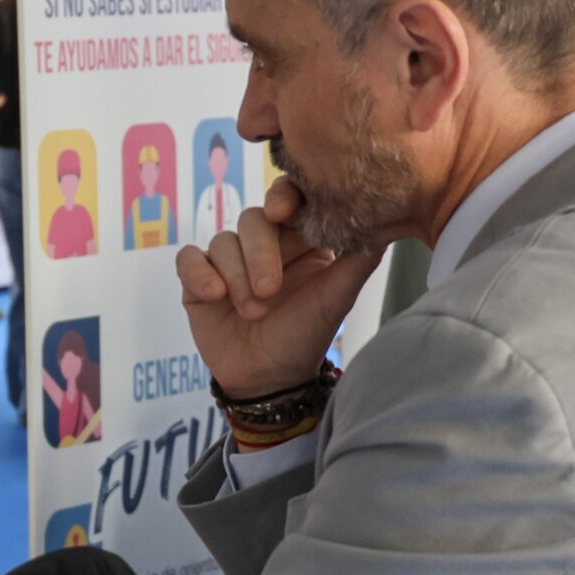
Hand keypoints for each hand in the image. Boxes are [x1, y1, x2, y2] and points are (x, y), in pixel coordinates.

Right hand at [177, 175, 381, 398]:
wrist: (269, 378)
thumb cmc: (306, 335)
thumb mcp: (338, 297)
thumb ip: (359, 258)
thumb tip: (385, 221)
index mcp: (299, 238)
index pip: (288, 199)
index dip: (283, 196)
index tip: (283, 211)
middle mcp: (262, 243)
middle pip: (252, 219)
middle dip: (259, 253)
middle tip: (268, 290)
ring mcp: (228, 259)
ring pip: (222, 241)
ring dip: (236, 277)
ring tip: (253, 311)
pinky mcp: (197, 278)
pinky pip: (188, 259)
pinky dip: (198, 274)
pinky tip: (213, 295)